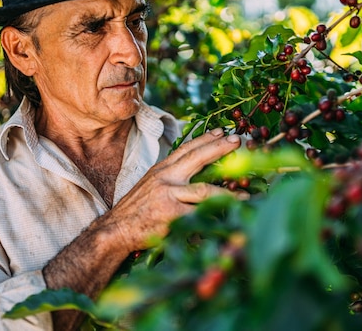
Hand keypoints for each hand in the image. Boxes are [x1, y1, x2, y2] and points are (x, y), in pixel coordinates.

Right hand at [109, 127, 243, 251]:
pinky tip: (228, 218)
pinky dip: (215, 217)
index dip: (205, 138)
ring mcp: (169, 195)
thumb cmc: (135, 211)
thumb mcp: (150, 186)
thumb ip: (170, 179)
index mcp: (161, 169)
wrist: (116, 230)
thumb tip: (191, 176)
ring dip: (228, 190)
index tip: (222, 131)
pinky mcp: (172, 214)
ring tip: (246, 191)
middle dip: (220, 148)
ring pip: (205, 189)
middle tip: (239, 140)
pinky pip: (200, 215)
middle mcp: (166, 178)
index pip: (186, 148)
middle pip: (198, 158)